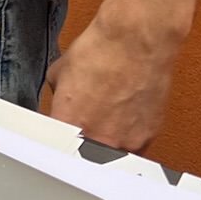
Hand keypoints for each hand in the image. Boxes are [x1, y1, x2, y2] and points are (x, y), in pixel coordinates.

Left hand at [45, 16, 178, 151]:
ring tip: (105, 116)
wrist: (137, 41)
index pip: (54, 149)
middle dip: (78, 144)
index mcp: (68, 128)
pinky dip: (126, 136)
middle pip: (81, 157)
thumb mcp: (59, 73)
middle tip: (82, 123)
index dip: (55, 142)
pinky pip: (132, 148)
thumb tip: (60, 99)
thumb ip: (57, 97)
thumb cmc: (103, 52)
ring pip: (107, 156)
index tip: (57, 135)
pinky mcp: (147, 138)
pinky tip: (123, 116)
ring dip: (103, 142)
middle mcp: (96, 141)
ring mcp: (124, 143)